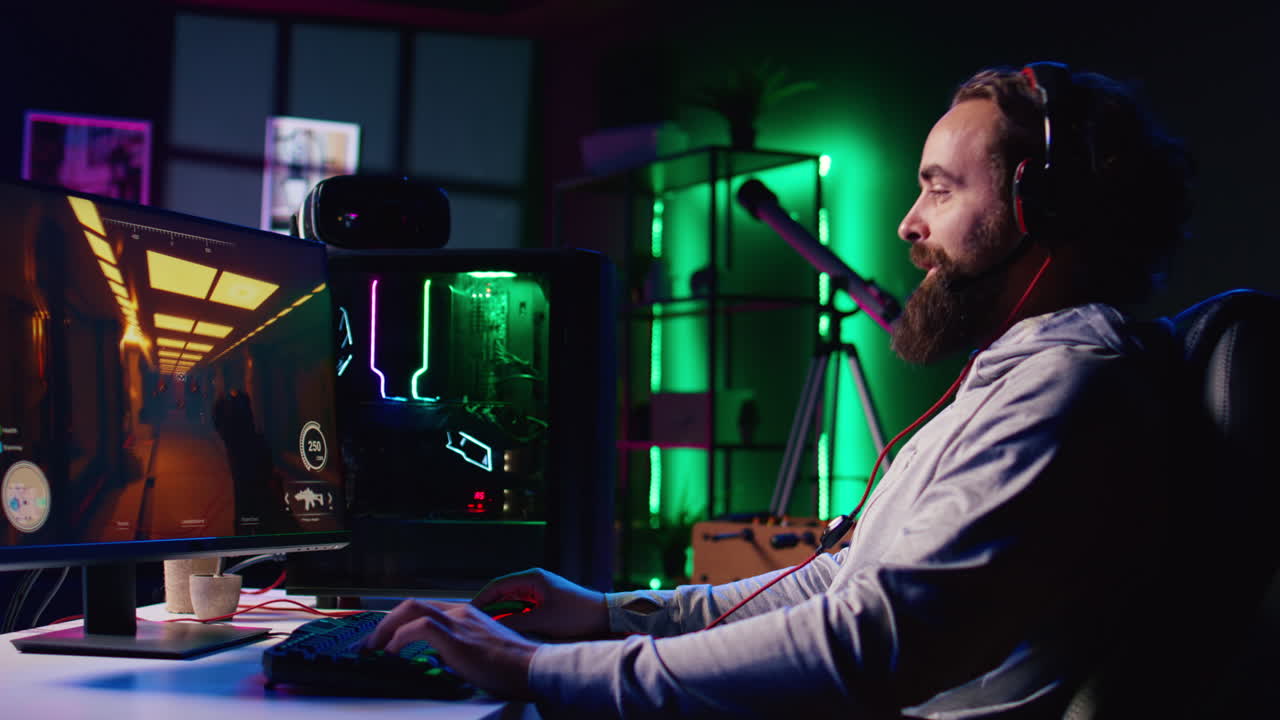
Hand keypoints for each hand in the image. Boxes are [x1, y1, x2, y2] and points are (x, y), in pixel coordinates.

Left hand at [364, 599, 538, 699]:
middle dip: (384, 623)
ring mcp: (458, 622)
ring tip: (373, 649)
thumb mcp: (481, 652)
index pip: (424, 609)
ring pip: (410, 610)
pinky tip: (393, 654)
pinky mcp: (457, 637)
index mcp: (466, 613)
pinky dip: (399, 640)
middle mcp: (460, 612)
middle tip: (370, 644)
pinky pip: (418, 629)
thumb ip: (459, 649)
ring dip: (385, 630)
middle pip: (411, 604)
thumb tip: (437, 661)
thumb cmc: (513, 666)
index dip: (399, 622)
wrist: (533, 667)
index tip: (383, 640)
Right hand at [471, 567, 609, 639]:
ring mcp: (539, 592)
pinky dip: (512, 617)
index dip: (480, 599)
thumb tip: (493, 627)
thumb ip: (516, 623)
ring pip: (511, 602)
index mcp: (532, 578)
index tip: (467, 612)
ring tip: (483, 627)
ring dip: (499, 614)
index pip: (497, 585)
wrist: (605, 617)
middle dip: (487, 607)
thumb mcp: (543, 620)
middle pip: (502, 593)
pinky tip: (504, 629)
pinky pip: (521, 609)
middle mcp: (534, 582)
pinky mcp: (545, 603)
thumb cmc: (578, 614)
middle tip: (471, 622)